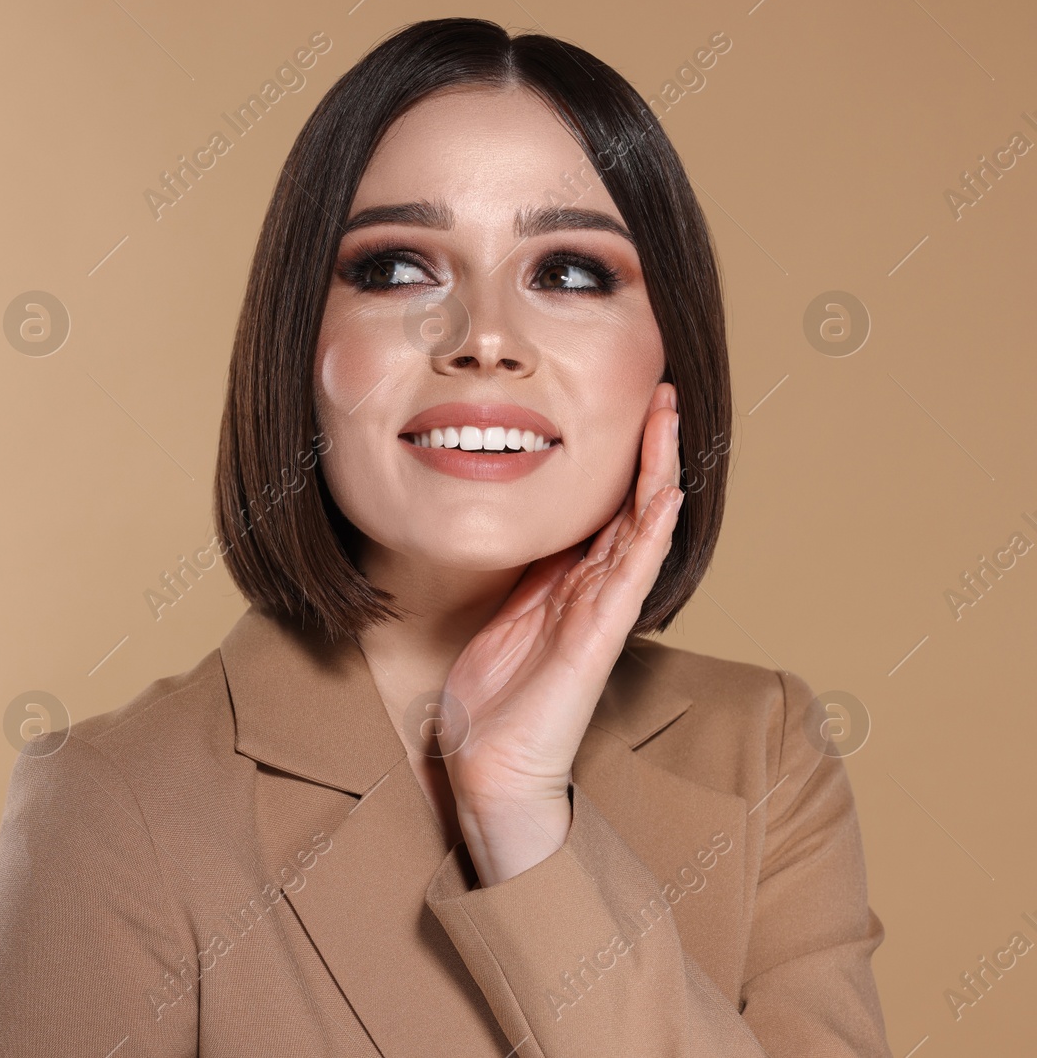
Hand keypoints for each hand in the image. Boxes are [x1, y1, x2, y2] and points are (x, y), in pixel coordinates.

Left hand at [437, 382, 683, 884]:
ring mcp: (600, 615)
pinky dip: (650, 536)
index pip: (606, 512)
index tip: (632, 409)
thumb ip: (527, 581)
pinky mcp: (596, 640)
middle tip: (665, 395)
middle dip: (649, 452)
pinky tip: (667, 498)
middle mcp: (594, 595)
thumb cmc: (496, 703)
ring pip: (639, 531)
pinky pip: (629, 578)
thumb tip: (530, 533)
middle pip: (632, 509)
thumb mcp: (506, 619)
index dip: (622, 462)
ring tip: (671, 422)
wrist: (490, 767)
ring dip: (657, 474)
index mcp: (569, 588)